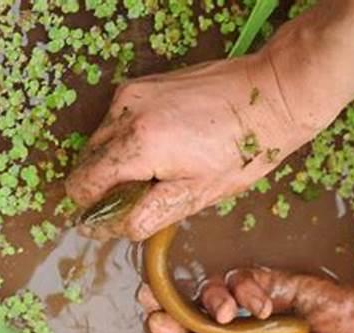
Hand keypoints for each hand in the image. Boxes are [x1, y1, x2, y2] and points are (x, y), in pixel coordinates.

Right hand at [66, 52, 324, 240]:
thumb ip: (146, 214)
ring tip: (159, 171)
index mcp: (137, 145)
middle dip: (106, 186)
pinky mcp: (142, 83)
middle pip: (86, 162)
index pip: (83, 184)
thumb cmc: (243, 150)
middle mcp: (124, 112)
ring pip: (99, 140)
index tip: (115, 218)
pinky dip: (127, 140)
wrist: (270, 95)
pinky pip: (116, 120)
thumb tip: (110, 228)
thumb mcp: (197, 194)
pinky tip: (163, 147)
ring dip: (116, 162)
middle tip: (146, 195)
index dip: (93, 209)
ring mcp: (131, 93)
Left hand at [136, 268, 353, 332]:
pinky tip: (265, 304)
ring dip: (211, 299)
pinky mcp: (277, 282)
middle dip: (168, 305)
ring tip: (228, 314)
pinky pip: (245, 277)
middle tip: (148, 299)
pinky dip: (248, 288)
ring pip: (213, 291)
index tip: (153, 327)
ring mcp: (258, 306)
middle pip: (192, 314)